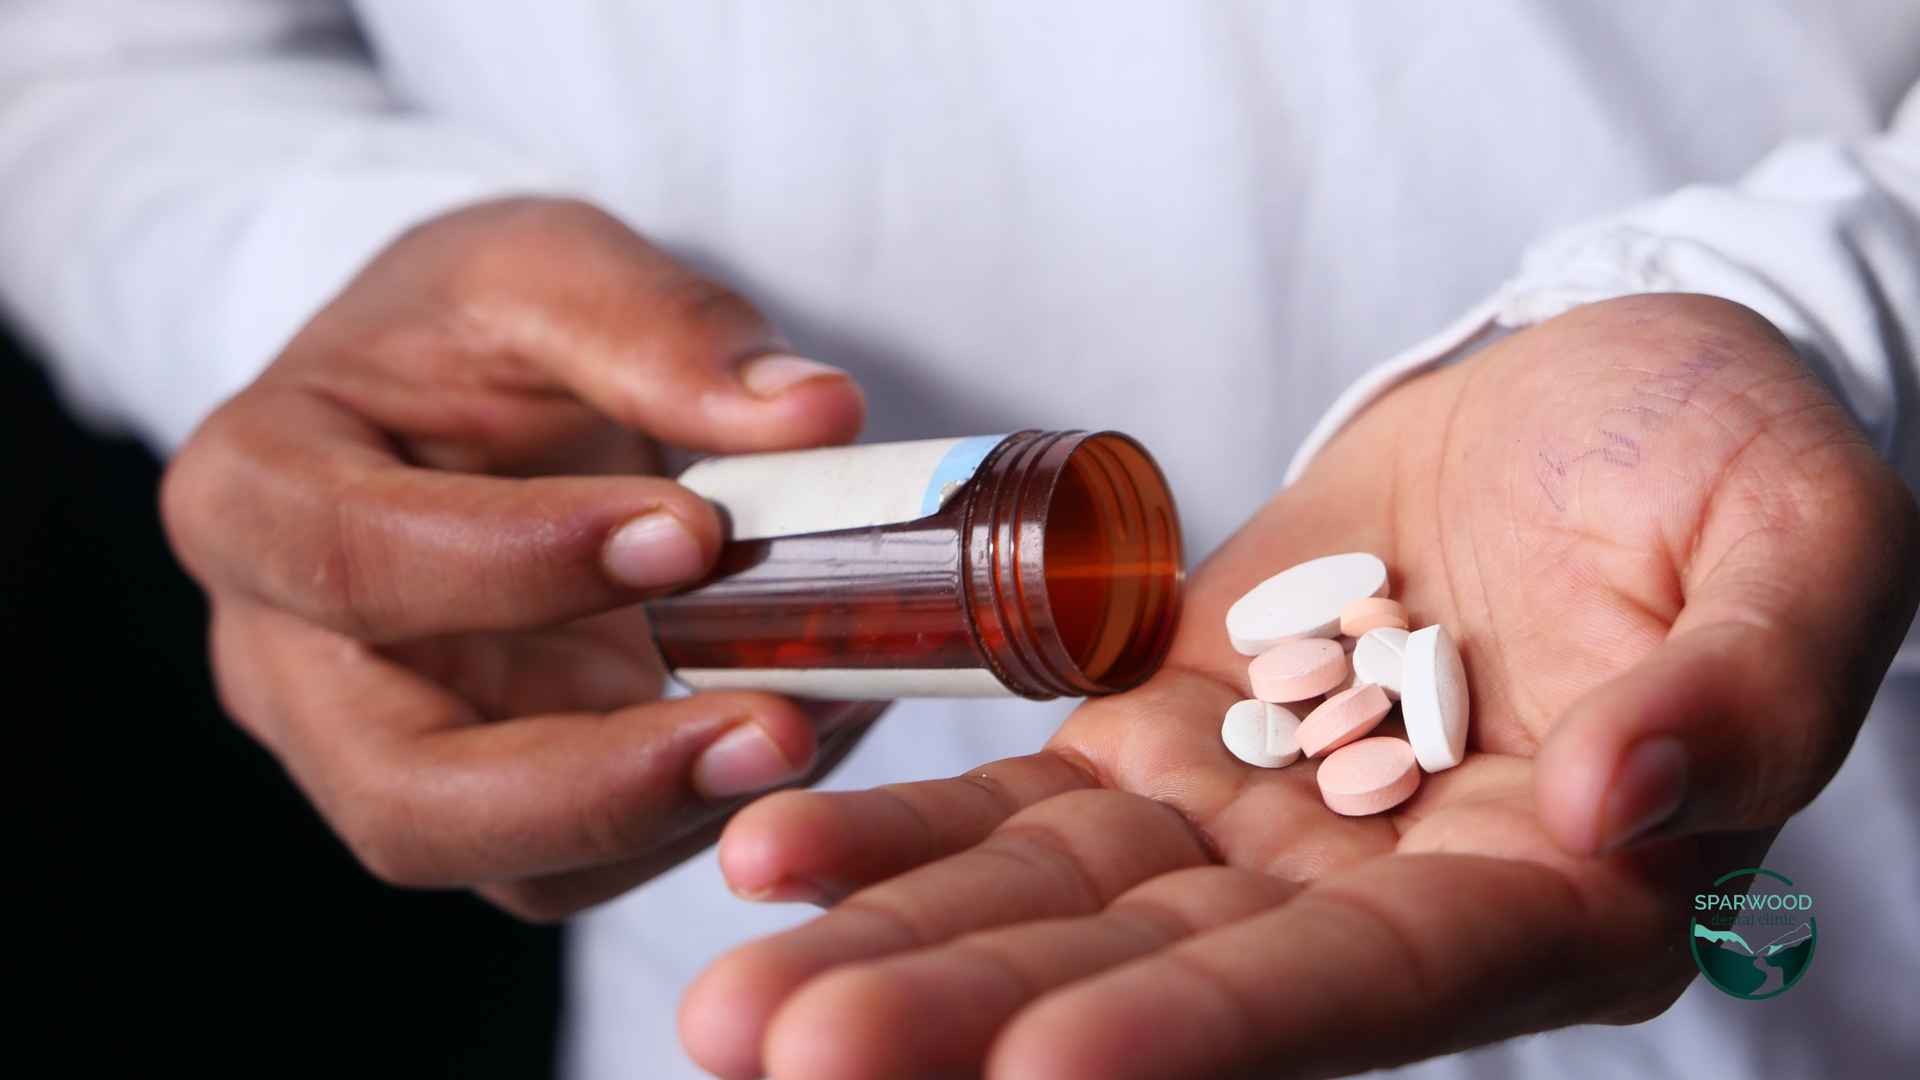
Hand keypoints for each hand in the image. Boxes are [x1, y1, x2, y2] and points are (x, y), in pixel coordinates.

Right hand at [162, 197, 875, 919]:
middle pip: (400, 791)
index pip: (357, 557)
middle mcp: (287, 658)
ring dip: (672, 817)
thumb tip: (815, 413)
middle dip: (596, 782)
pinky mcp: (484, 802)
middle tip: (775, 727)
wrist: (454, 399)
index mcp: (254, 492)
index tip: (694, 529)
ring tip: (816, 727)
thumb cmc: (471, 328)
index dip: (522, 561)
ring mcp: (381, 751)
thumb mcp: (546, 266)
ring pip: (506, 862)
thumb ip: (662, 328)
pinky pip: (586, 859)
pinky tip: (804, 730)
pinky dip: (701, 814)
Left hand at [679, 295, 1919, 1077]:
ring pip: (1058, 907)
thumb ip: (1743, 687)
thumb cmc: (1724, 462)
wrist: (1600, 385)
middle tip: (791, 1052)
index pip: (1367, 987)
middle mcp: (1377, 895)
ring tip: (732, 996)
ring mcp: (1254, 823)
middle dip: (976, 1019)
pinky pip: (1024, 804)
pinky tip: (778, 859)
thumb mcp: (1796, 546)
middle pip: (1162, 981)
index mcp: (1549, 894)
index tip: (1049, 1071)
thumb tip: (1631, 805)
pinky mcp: (1168, 736)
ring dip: (898, 947)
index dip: (1214, 1031)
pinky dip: (908, 831)